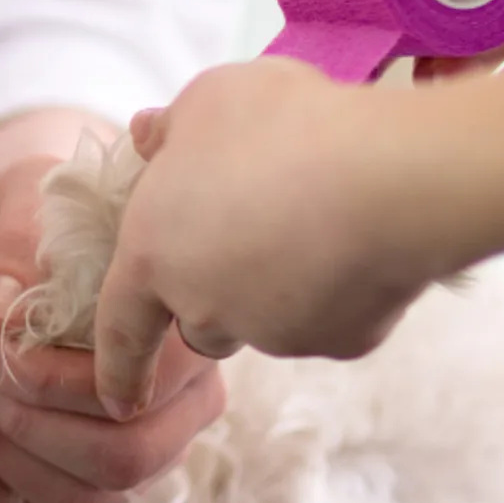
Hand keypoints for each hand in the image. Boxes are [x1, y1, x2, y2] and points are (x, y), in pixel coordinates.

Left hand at [0, 157, 225, 502]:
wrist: (27, 247)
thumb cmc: (44, 221)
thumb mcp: (30, 200)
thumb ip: (21, 240)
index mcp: (189, 337)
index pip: (148, 383)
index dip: (56, 377)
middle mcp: (182, 408)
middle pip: (123, 456)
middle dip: (24, 420)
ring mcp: (142, 456)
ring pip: (83, 495)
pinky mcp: (89, 485)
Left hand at [87, 60, 503, 413]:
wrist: (387, 176)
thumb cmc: (283, 126)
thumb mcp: (208, 99)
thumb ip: (172, 127)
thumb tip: (150, 135)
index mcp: (154, 254)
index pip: (120, 327)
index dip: (117, 367)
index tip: (116, 404)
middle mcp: (206, 307)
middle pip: (198, 323)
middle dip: (215, 297)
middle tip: (252, 236)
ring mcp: (275, 332)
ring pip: (266, 324)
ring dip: (277, 291)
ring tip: (316, 224)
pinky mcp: (340, 342)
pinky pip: (332, 323)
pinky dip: (341, 292)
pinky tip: (361, 243)